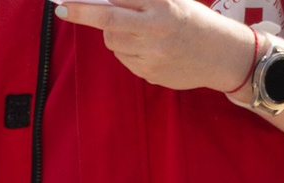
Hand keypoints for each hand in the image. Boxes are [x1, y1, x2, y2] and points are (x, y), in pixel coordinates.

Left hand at [57, 0, 258, 91]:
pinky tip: (145, 46)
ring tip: (132, 29)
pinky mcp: (150, 73)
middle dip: (81, 12)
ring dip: (111, 32)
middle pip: (108, 19)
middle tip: (61, 8)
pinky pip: (124, 58)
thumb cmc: (194, 21)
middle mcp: (156, 29)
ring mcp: (152, 54)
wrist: (222, 56)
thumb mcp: (174, 1)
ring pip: (112, 42)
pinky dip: (126, 49)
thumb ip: (141, 0)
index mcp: (163, 4)